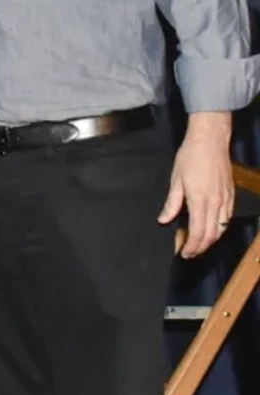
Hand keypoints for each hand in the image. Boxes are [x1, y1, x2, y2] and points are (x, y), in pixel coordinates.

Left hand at [161, 115, 235, 258]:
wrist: (210, 142)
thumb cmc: (190, 158)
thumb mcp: (175, 180)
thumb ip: (172, 203)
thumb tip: (164, 220)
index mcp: (200, 200)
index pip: (198, 231)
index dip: (192, 246)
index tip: (184, 253)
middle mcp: (216, 203)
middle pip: (211, 234)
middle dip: (201, 247)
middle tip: (190, 253)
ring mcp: (226, 199)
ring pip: (222, 228)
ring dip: (211, 240)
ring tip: (200, 245)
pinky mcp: (231, 195)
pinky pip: (228, 218)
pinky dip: (220, 228)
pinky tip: (213, 230)